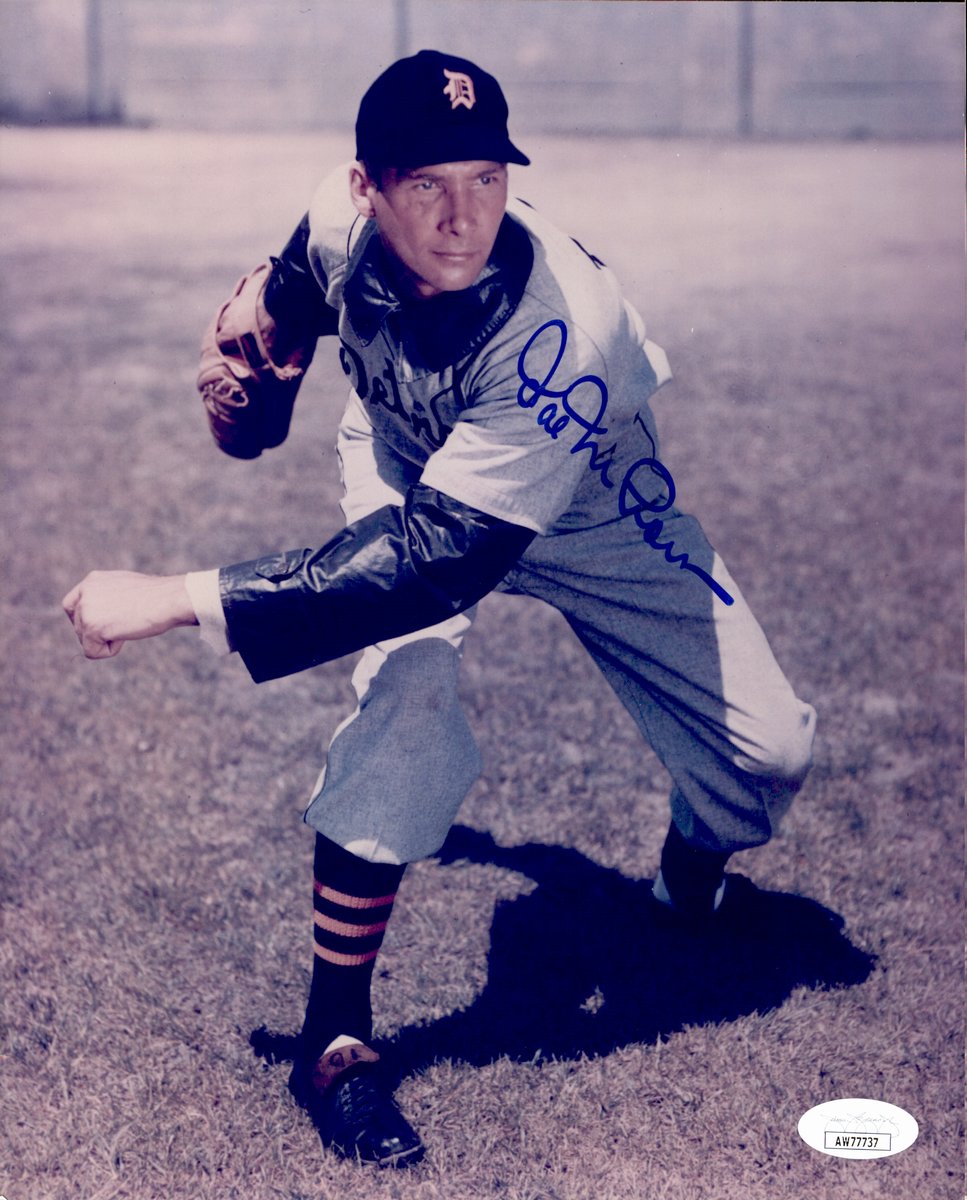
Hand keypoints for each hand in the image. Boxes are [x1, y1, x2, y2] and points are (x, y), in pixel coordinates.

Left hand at [62, 570, 197, 659]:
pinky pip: (92, 652)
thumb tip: (105, 615)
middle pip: (78, 626)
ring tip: (130, 624)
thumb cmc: (158, 597)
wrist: (169, 599)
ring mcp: (86, 610)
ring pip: (86, 640)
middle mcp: (85, 593)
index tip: (99, 626)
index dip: (82, 620)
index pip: (71, 605)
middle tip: (126, 623)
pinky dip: (110, 650)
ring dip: (108, 640)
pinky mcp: (91, 627)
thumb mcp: (126, 589)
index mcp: (93, 580)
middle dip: (100, 632)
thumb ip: (108, 598)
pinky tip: (126, 634)